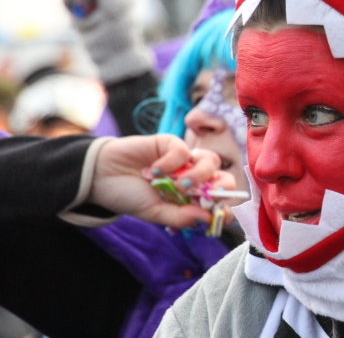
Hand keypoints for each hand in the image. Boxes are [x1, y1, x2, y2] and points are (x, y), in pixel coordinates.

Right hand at [89, 135, 224, 227]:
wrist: (100, 177)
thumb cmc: (129, 196)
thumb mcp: (154, 213)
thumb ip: (180, 217)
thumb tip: (207, 218)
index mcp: (191, 197)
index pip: (219, 200)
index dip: (226, 206)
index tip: (223, 213)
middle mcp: (192, 178)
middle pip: (223, 178)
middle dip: (221, 187)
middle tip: (208, 195)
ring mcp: (184, 160)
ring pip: (210, 161)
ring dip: (198, 175)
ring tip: (178, 185)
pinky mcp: (171, 143)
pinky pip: (184, 150)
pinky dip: (172, 162)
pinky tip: (153, 170)